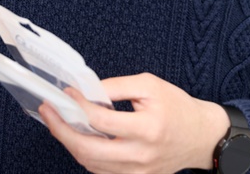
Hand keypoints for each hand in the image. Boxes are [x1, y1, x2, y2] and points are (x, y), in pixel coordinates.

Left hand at [38, 73, 229, 173]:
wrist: (202, 136)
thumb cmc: (177, 107)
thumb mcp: (149, 85)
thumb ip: (115, 86)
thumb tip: (86, 90)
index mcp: (147, 128)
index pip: (101, 121)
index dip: (79, 106)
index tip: (67, 93)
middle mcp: (142, 154)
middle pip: (89, 150)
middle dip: (61, 130)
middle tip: (48, 112)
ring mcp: (139, 171)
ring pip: (92, 164)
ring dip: (69, 144)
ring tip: (57, 123)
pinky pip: (103, 172)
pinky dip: (85, 157)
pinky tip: (77, 139)